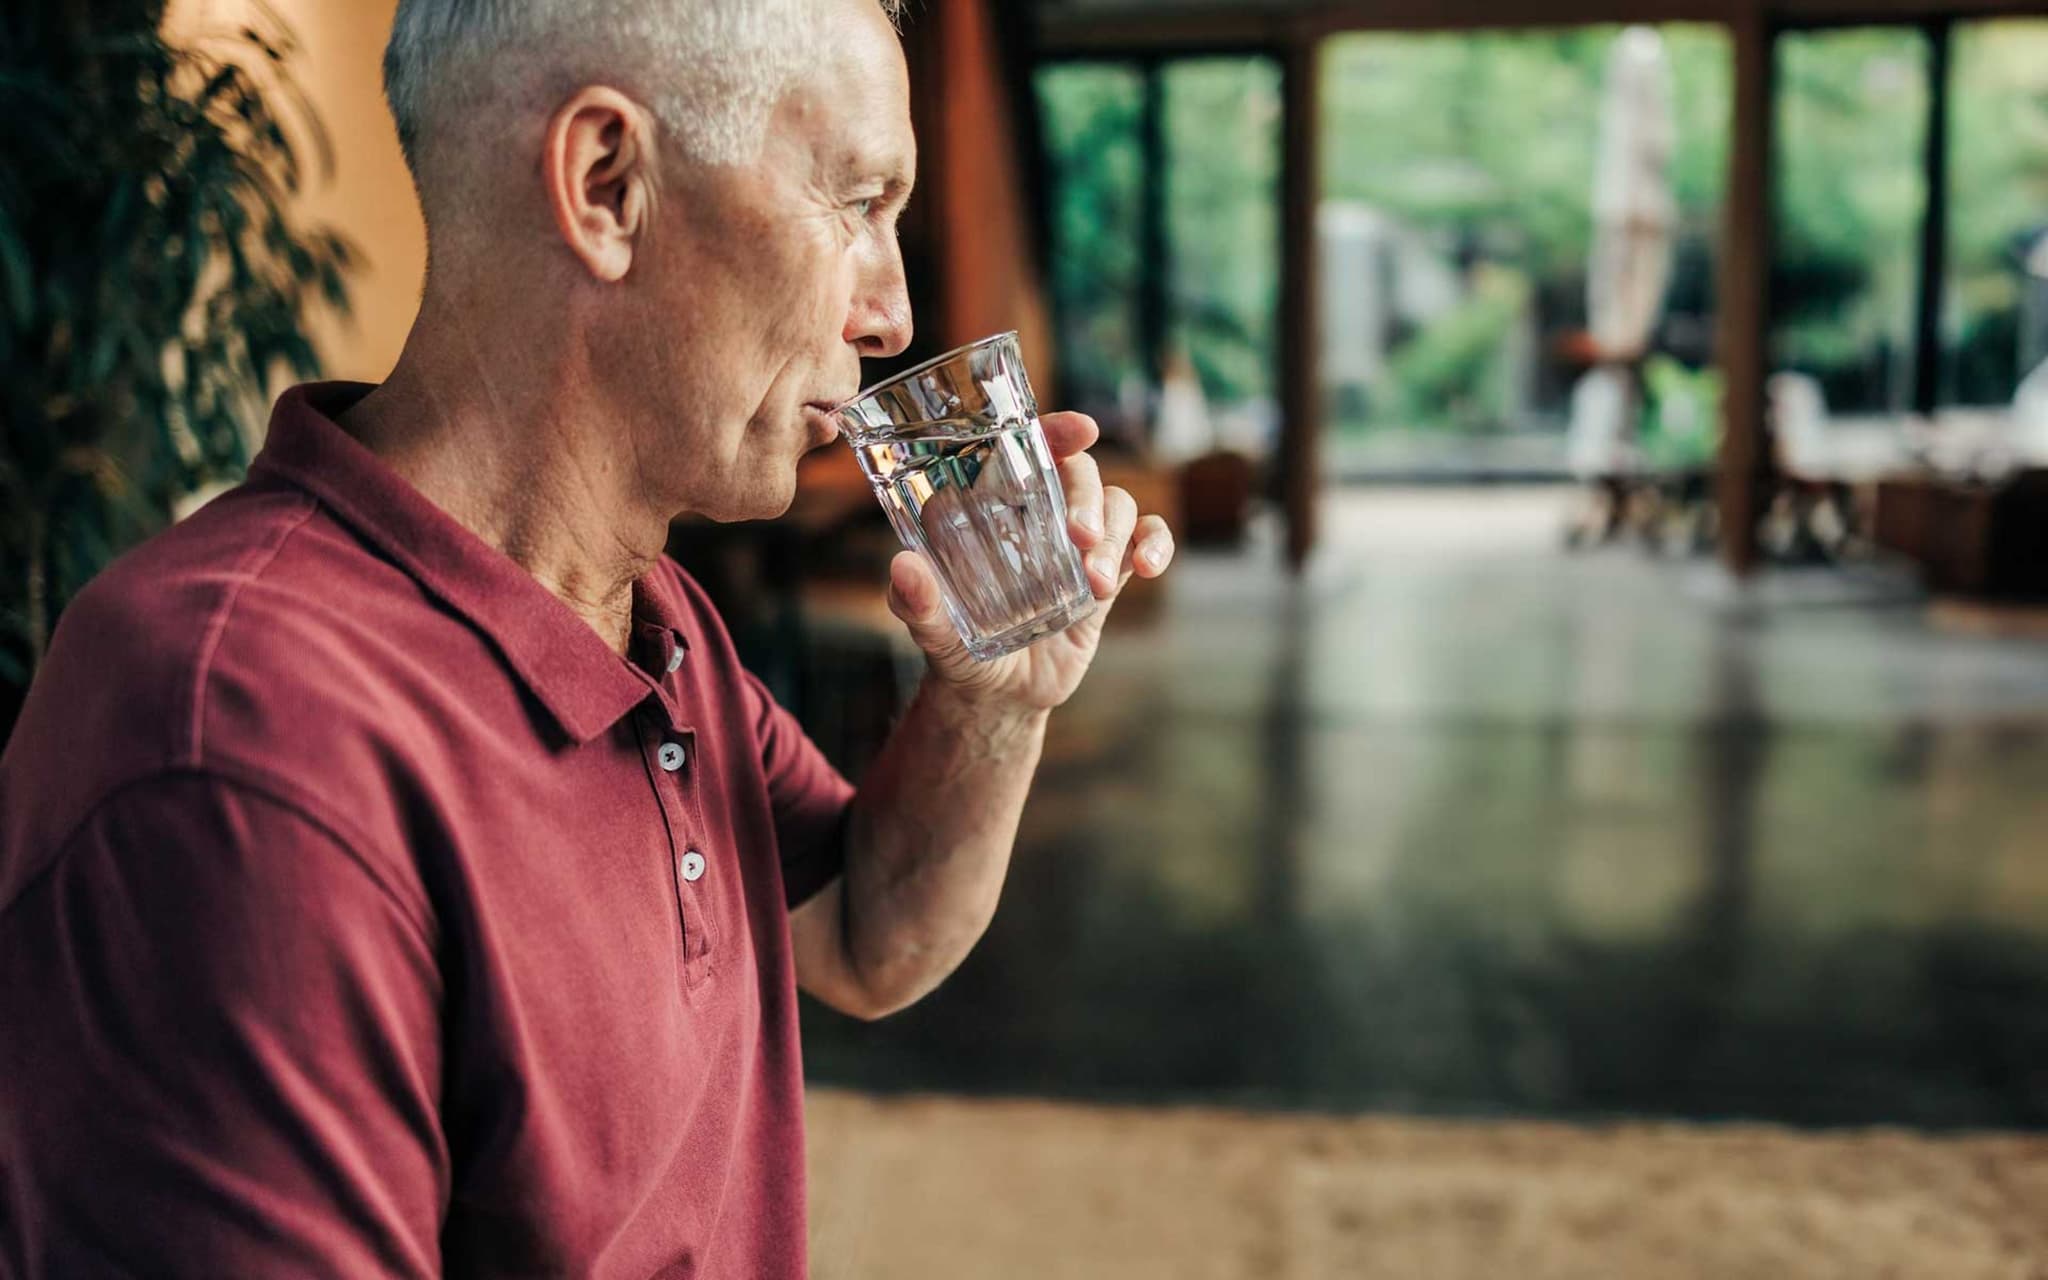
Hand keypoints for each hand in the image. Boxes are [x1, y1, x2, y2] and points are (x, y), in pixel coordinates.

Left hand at [885, 411, 1175, 712]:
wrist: (999, 696)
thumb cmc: (956, 652)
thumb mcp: (931, 630)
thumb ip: (918, 604)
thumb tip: (905, 568)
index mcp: (992, 507)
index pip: (1026, 451)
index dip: (1056, 432)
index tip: (1080, 431)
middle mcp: (1038, 513)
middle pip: (1080, 473)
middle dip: (1087, 498)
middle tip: (1080, 538)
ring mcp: (1078, 542)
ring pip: (1117, 506)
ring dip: (1116, 537)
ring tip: (1098, 586)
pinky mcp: (1109, 571)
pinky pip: (1144, 539)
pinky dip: (1155, 544)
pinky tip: (1149, 567)